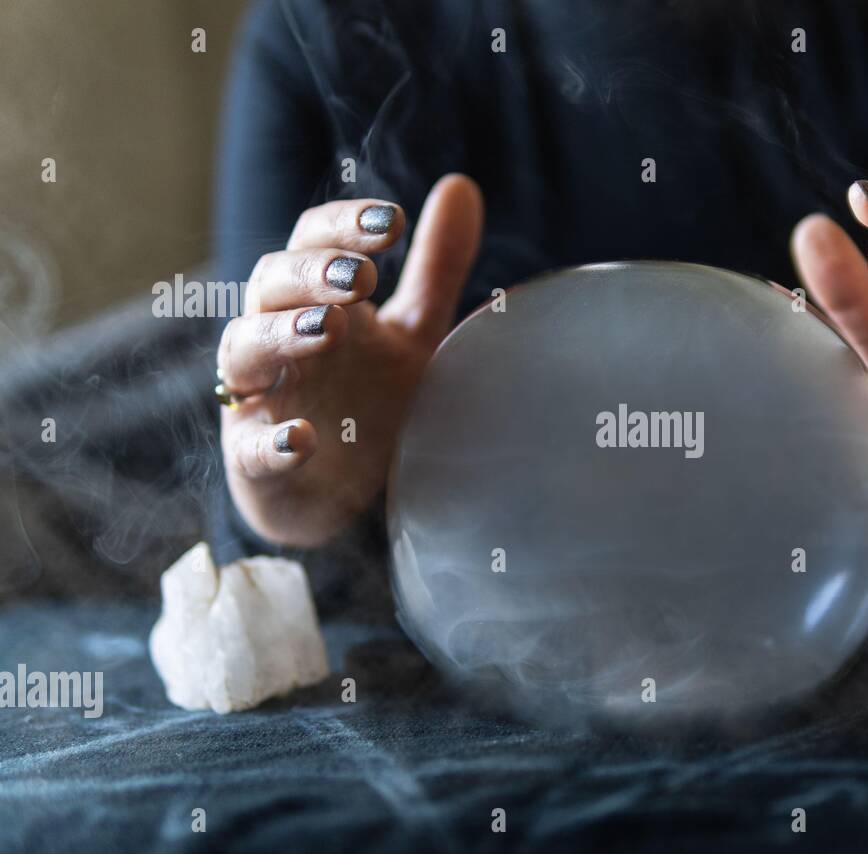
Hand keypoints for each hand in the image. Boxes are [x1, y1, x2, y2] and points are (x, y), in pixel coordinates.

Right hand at [219, 174, 483, 546]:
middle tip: (363, 276)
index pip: (313, 240)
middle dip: (312, 273)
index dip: (345, 225)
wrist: (340, 493)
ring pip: (245, 351)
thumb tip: (460, 184)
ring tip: (327, 326)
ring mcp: (260, 398)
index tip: (394, 222)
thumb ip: (434, 267)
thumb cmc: (366, 398)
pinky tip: (303, 438)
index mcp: (315, 298)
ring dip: (281, 335)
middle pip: (271, 284)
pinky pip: (250, 450)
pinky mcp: (254, 462)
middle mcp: (278, 338)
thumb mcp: (412, 332)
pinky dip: (271, 443)